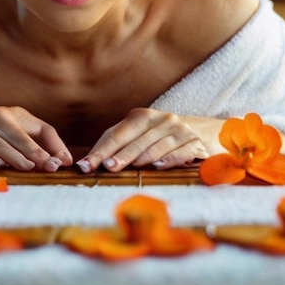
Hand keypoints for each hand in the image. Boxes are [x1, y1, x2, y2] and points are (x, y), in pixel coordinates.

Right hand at [0, 106, 72, 170]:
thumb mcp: (14, 133)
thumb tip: (66, 161)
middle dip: (32, 150)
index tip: (60, 163)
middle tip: (46, 165)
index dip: (50, 145)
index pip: (37, 128)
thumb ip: (41, 143)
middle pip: (15, 134)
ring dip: (11, 156)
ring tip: (26, 167)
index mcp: (9, 114)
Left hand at [76, 108, 210, 172]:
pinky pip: (181, 152)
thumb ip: (111, 145)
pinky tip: (159, 166)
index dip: (102, 151)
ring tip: (131, 167)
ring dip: (143, 156)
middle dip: (121, 155)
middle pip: (137, 140)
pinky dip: (170, 159)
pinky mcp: (195, 143)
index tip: (86, 165)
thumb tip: (85, 162)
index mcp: (142, 116)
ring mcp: (179, 130)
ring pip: (157, 145)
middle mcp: (161, 119)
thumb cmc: (156, 138)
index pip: (118, 135)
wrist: (198, 134)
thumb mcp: (134, 136)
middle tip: (108, 167)